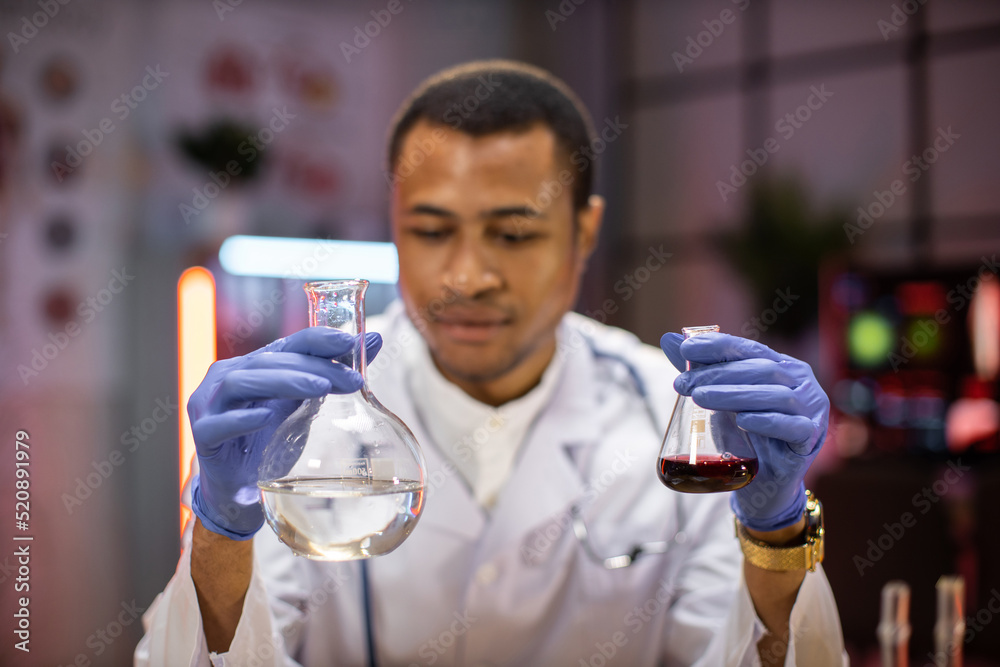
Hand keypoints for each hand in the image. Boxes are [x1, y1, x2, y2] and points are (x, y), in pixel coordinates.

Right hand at [188, 328, 382, 539]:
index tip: (352, 342)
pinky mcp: (202, 434)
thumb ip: (331, 375)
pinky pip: (219, 423)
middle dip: (313, 367)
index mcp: (254, 365)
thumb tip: (372, 341)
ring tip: (320, 389)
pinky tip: (266, 416)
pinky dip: (243, 418)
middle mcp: (228, 376)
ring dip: (284, 381)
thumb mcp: (306, 406)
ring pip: (242, 381)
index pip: (288, 343)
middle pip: (271, 361)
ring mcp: (209, 404)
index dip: (319, 339)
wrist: (239, 488)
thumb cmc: (270, 441)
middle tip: (350, 380)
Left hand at [660, 332, 828, 531]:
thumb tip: (668, 339)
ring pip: (775, 396)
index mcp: (781, 365)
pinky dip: (767, 422)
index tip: (685, 349)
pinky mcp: (811, 438)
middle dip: (718, 375)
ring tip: (700, 398)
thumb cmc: (745, 432)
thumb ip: (700, 370)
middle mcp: (800, 382)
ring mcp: (810, 410)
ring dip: (735, 395)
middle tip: (683, 384)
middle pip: (760, 370)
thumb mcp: (721, 399)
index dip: (719, 346)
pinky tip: (743, 420)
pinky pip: (792, 427)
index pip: (749, 348)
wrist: (765, 480)